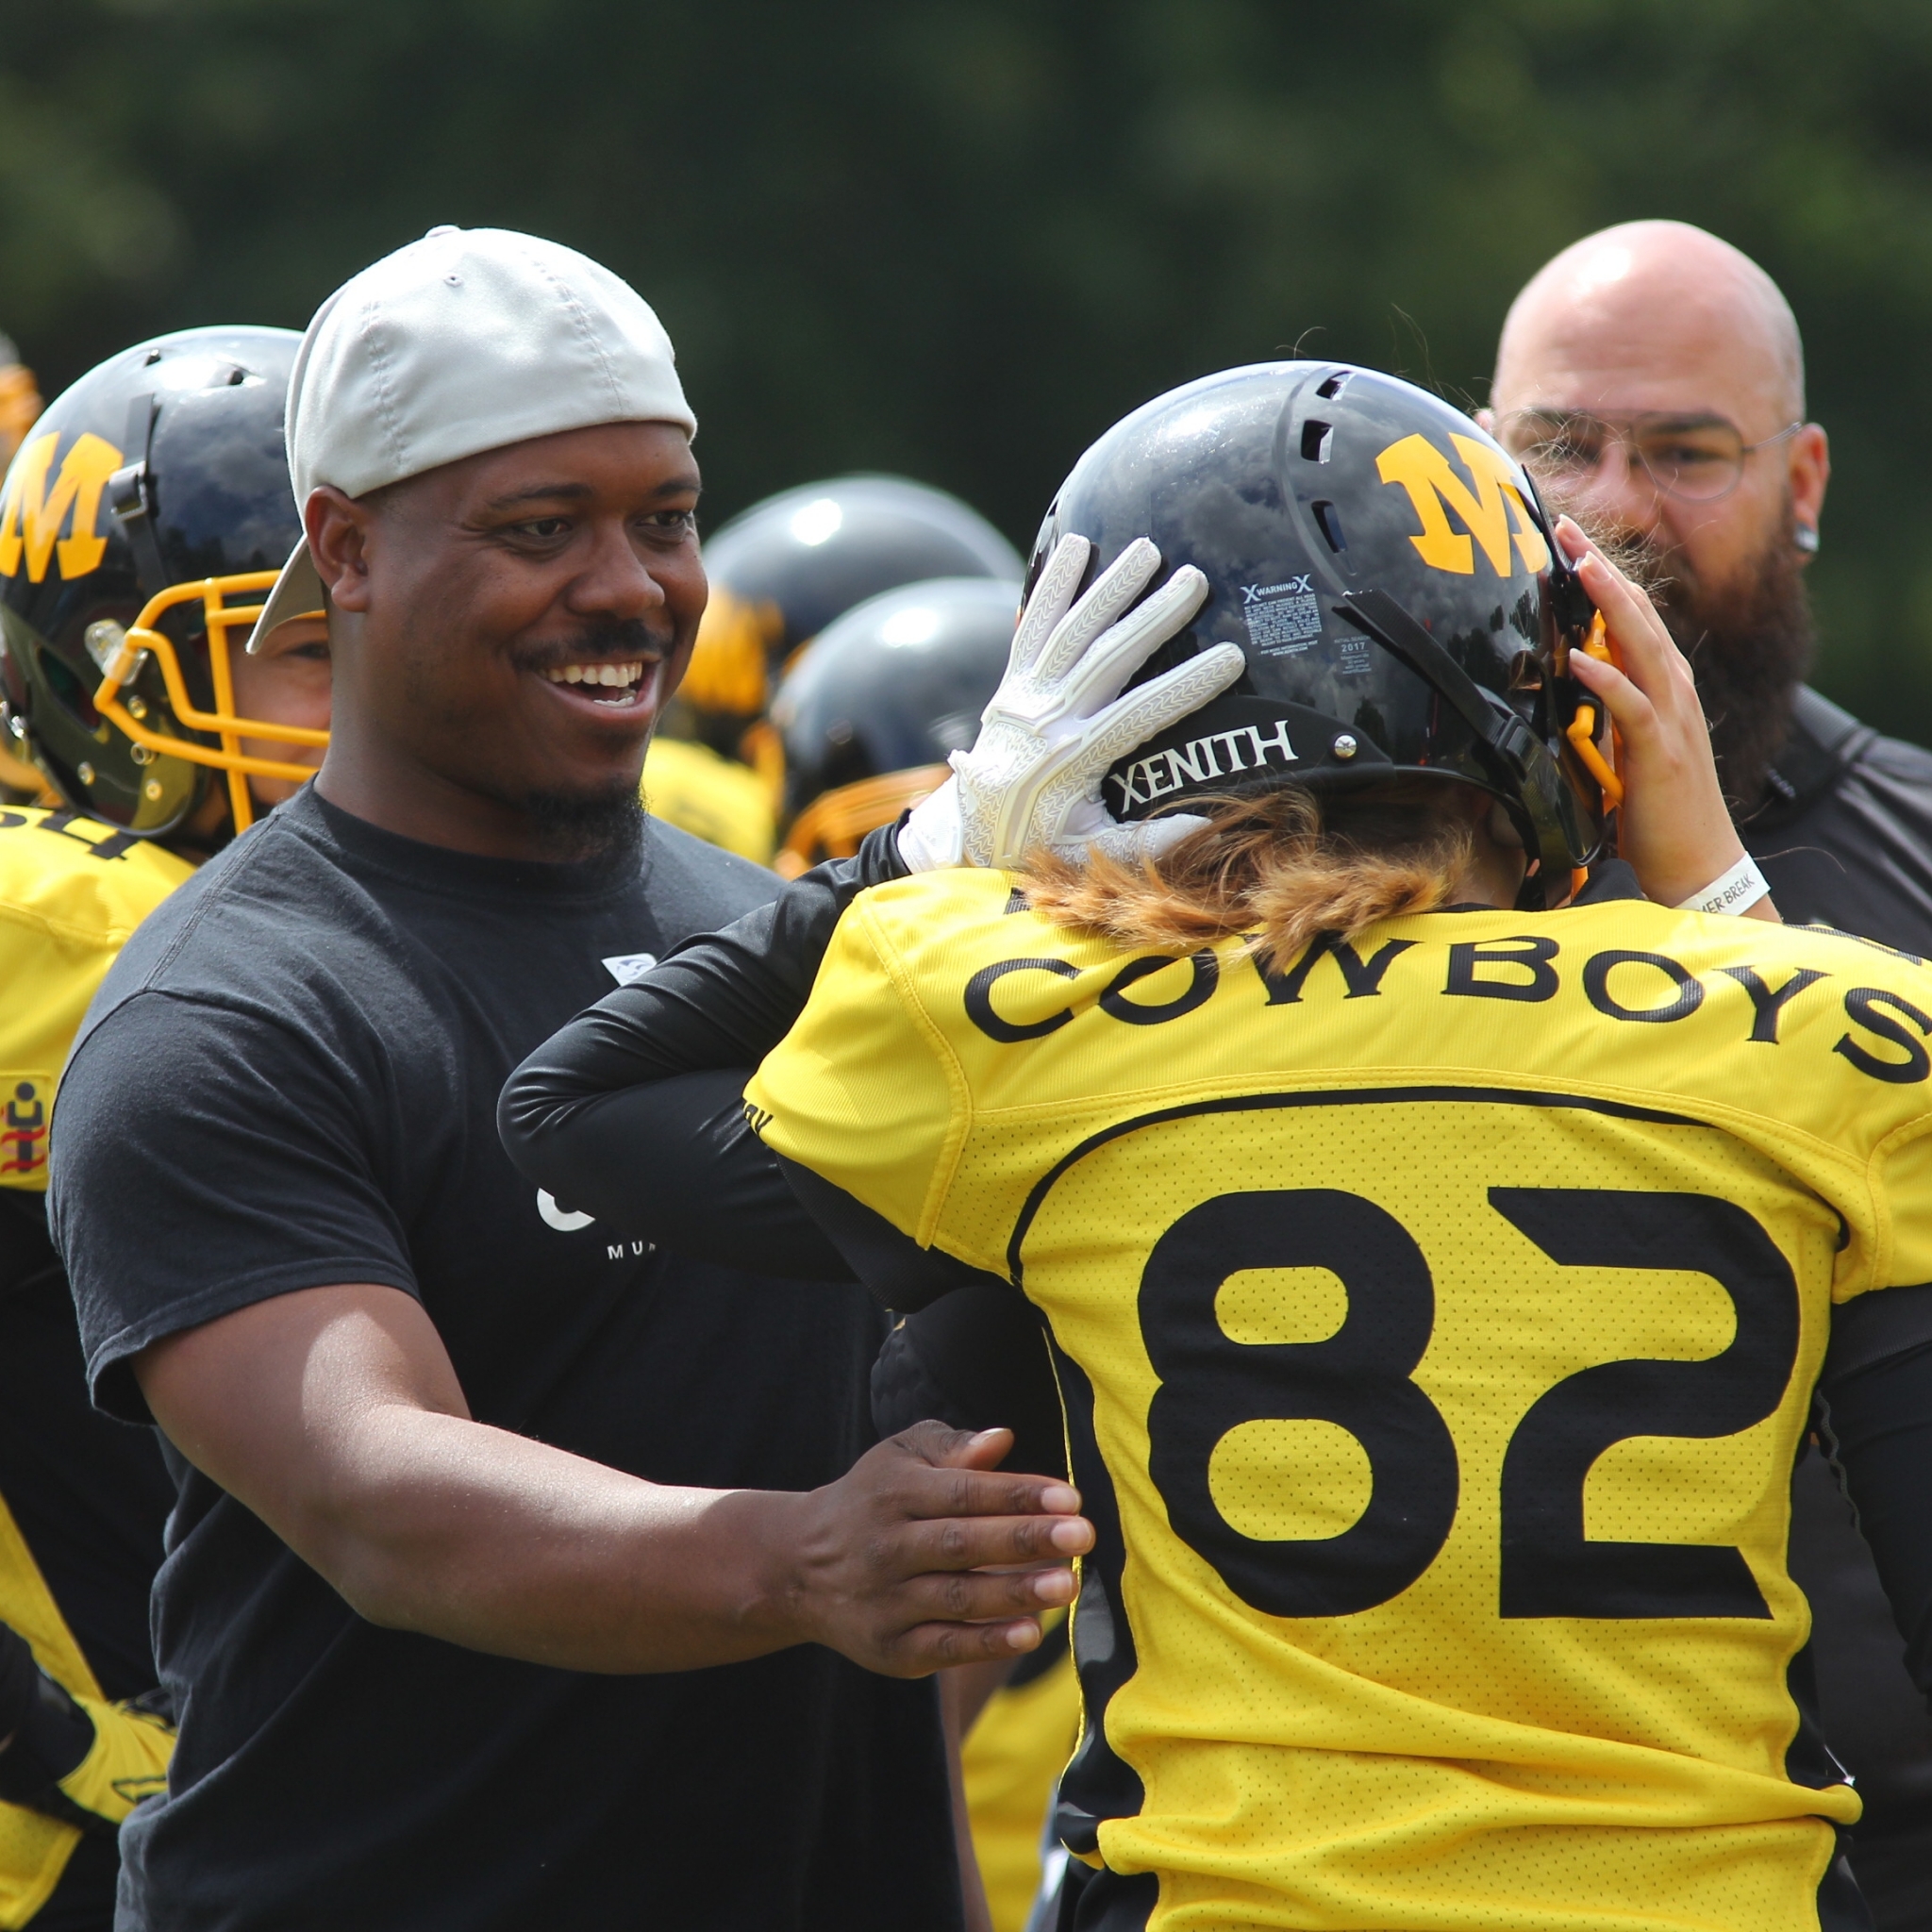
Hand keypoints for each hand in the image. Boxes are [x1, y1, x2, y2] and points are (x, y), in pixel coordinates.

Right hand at [777, 1421, 1092, 1676]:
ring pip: (958, 1598)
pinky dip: (987, 1642)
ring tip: (1067, 1585)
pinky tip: (1030, 1632)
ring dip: (1015, 1593)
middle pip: (964, 1543)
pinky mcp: (891, 1648)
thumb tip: (1001, 1439)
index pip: (964, 1492)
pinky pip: (944, 1646)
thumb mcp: (899, 1457)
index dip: (1016, 1495)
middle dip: (1024, 1539)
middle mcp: (888, 1546)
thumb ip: (951, 1446)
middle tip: (1083, 1535)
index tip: (1069, 1497)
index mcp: (895, 1491)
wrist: (799, 1565)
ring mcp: (887, 1600)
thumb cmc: (874, 1499)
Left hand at [898, 535, 1244, 870]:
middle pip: (1107, 658)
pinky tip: (1076, 545)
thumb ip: (1143, 843)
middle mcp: (1047, 720)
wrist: (964, 834)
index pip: (1140, 714)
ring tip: (1147, 549)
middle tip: (1194, 580)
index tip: (1230, 658)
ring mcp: (1025, 696)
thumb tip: (1201, 825)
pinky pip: (1031, 626)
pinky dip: (1052, 584)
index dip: (1186, 685)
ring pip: (1071, 630)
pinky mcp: (1011, 682)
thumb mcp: (1089, 854)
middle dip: (1152, 617)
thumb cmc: (1036, 846)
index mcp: (1073, 761)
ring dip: (1109, 587)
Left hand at [1556, 518, 1777, 919]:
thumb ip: (1606, 709)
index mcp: (1664, 685)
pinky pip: (1631, 705)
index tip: (1569, 542)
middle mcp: (1673, 690)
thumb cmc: (1657, 807)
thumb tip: (1570, 680)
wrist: (1698, 860)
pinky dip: (1605, 678)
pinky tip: (1578, 657)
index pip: (1633, 617)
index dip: (1603, 577)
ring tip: (1576, 565)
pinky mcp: (1660, 750)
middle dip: (1601, 569)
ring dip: (1607, 603)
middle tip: (1565, 528)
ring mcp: (1671, 717)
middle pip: (1637, 614)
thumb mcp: (1625, 745)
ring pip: (1640, 645)